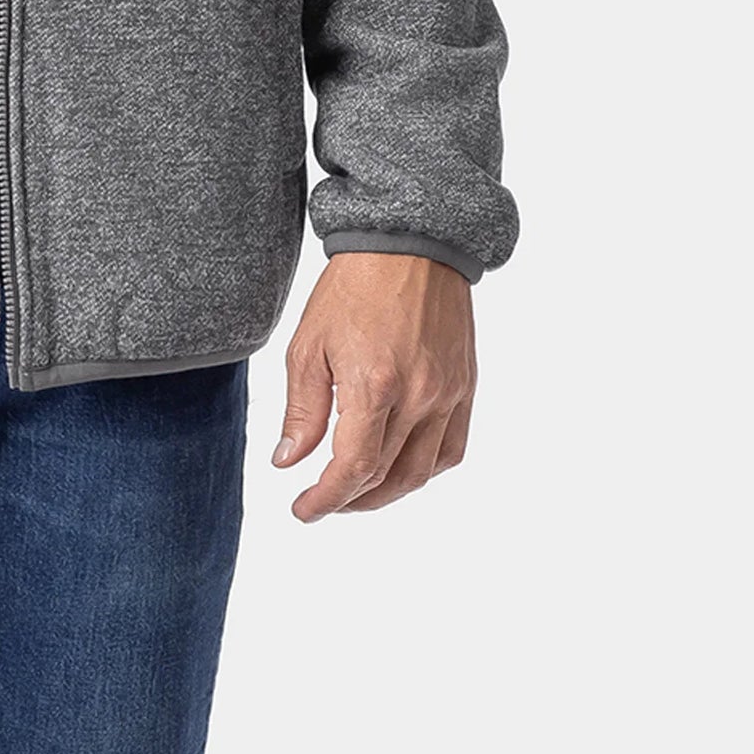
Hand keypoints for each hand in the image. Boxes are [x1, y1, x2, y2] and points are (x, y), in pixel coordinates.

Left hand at [271, 253, 475, 519]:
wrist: (408, 243)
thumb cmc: (352, 288)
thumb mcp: (308, 344)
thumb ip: (301, 410)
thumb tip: (287, 462)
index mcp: (374, 385)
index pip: (353, 468)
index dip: (326, 499)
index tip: (303, 510)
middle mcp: (418, 396)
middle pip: (384, 476)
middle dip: (349, 499)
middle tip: (322, 501)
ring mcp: (448, 394)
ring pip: (420, 473)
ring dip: (386, 495)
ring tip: (356, 495)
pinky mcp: (465, 387)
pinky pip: (451, 449)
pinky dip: (424, 472)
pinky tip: (399, 470)